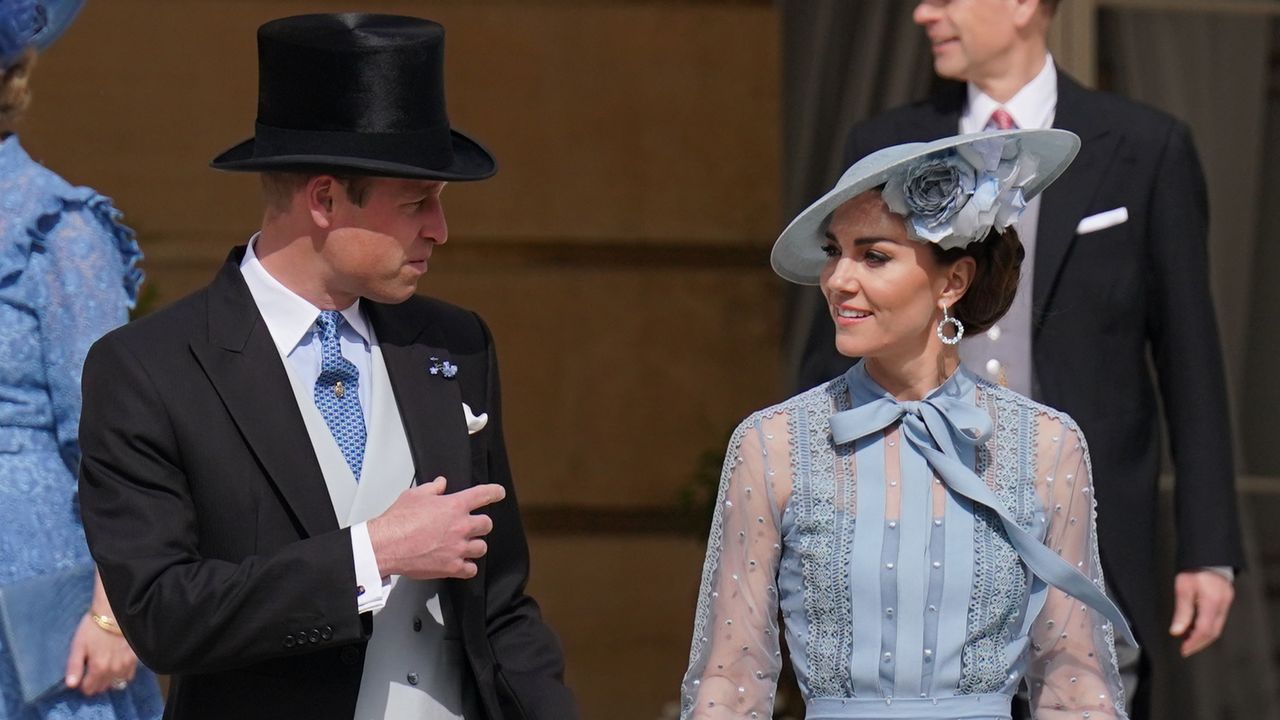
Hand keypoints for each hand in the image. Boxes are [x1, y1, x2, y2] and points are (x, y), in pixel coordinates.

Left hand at [65, 613, 138, 695]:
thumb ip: (74, 666)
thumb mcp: (78, 645)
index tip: (82, 676)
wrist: (115, 613)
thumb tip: (71, 685)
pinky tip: (116, 665)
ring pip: (116, 684)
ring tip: (104, 669)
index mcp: (98, 668)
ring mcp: (126, 665)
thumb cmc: (93, 628)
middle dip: (95, 682)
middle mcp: (114, 670)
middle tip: (91, 670)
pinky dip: (121, 674)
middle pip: (102, 687)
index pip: (89, 689)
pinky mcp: (135, 659)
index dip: (83, 684)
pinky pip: (128, 676)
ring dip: (108, 680)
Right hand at [367, 476, 504, 579]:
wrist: (387, 545)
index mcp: (454, 505)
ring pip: (482, 547)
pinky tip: (461, 563)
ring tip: (465, 546)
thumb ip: (432, 488)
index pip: (483, 495)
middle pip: (487, 524)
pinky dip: (467, 567)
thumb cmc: (398, 521)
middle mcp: (461, 526)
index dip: (494, 492)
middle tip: (472, 526)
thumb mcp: (415, 495)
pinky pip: (471, 569)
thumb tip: (440, 484)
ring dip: (475, 546)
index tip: (499, 493)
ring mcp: (458, 548)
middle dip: (481, 524)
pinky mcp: (452, 566)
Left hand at [1169, 569, 1234, 656]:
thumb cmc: (1193, 568)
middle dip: (1198, 643)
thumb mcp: (1183, 589)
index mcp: (1212, 602)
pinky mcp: (1225, 601)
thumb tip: (1176, 631)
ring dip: (1202, 636)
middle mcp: (1222, 605)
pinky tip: (1195, 628)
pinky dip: (1207, 627)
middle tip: (1185, 649)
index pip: (1205, 630)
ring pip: (1217, 628)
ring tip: (1187, 640)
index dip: (1194, 642)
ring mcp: (1226, 603)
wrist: (1208, 555)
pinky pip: (1218, 620)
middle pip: (1213, 632)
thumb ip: (1182, 612)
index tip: (1183, 650)